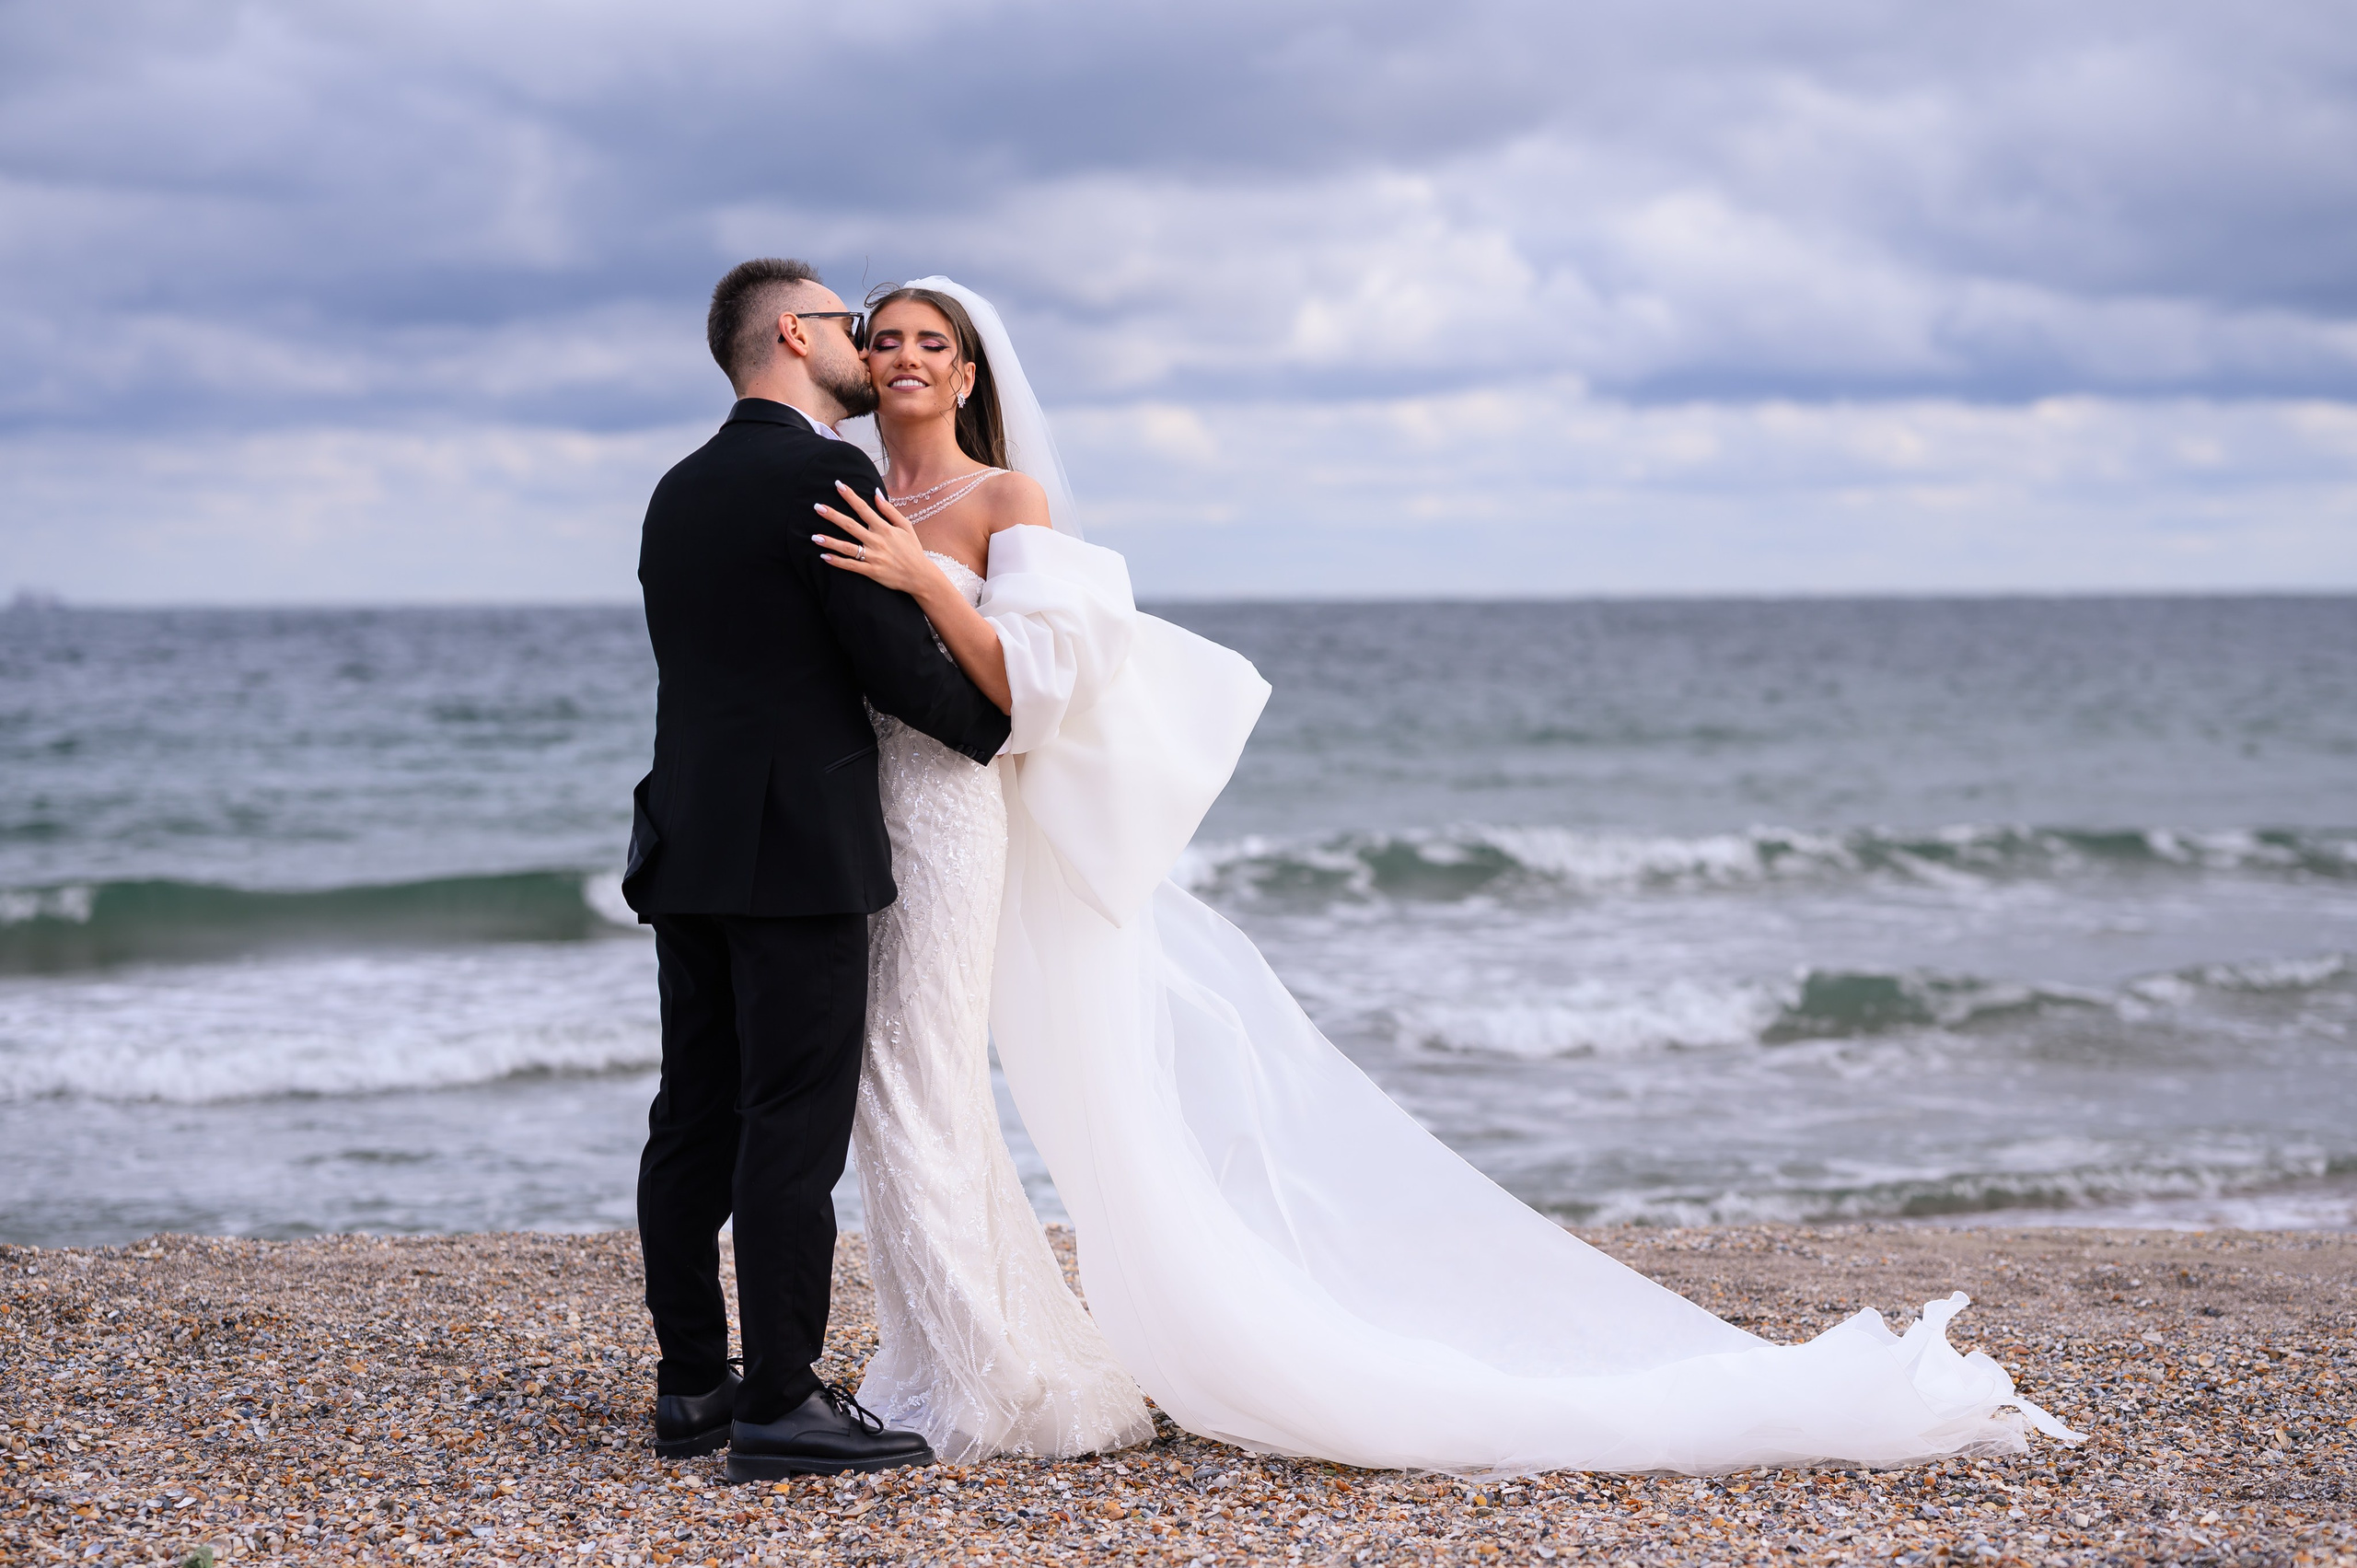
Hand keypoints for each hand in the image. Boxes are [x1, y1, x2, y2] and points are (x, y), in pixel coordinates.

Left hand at [813, 483, 944, 596]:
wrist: (920, 576)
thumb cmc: (912, 550)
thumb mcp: (906, 527)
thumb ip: (890, 510)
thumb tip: (876, 493)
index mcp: (884, 528)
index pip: (864, 509)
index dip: (850, 496)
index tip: (838, 485)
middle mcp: (877, 541)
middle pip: (850, 526)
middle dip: (833, 516)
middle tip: (817, 507)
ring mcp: (873, 557)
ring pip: (847, 547)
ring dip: (830, 541)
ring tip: (814, 536)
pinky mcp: (871, 571)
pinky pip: (851, 566)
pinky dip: (837, 562)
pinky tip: (824, 557)